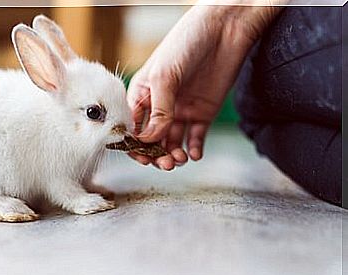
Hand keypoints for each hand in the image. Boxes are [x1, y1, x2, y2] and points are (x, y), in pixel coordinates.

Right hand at [127, 5, 280, 169]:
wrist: (224, 29)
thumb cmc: (186, 43)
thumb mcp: (165, 76)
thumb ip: (158, 110)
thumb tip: (149, 140)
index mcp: (143, 95)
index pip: (133, 127)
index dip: (135, 145)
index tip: (142, 157)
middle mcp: (160, 106)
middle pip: (153, 139)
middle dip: (156, 154)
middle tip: (165, 163)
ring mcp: (181, 111)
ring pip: (172, 142)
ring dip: (174, 154)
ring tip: (179, 159)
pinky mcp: (203, 113)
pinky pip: (195, 137)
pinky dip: (194, 149)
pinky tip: (193, 154)